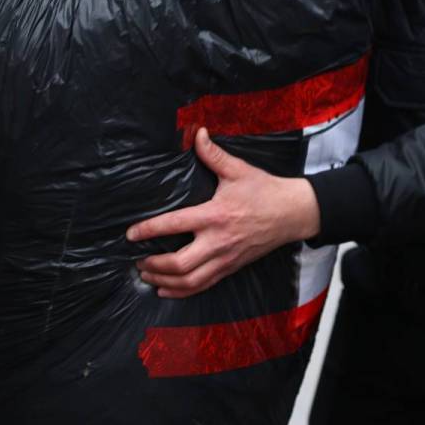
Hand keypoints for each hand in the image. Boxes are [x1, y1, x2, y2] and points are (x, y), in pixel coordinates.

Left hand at [127, 128, 319, 298]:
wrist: (293, 213)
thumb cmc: (265, 191)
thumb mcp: (239, 170)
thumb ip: (213, 155)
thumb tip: (197, 134)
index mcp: (216, 215)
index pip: (175, 225)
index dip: (149, 230)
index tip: (131, 234)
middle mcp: (218, 241)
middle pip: (180, 264)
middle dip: (154, 265)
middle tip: (137, 260)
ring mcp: (225, 258)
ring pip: (190, 281)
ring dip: (164, 281)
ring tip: (147, 276)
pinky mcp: (232, 268)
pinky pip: (203, 286)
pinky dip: (182, 291)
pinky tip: (166, 289)